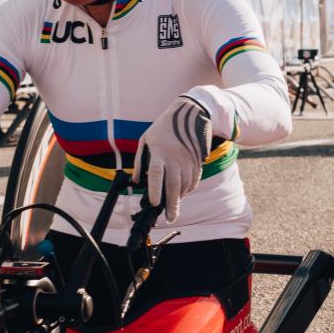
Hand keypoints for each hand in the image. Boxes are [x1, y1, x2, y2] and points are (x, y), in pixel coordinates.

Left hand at [132, 96, 211, 222]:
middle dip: (172, 205)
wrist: (190, 114)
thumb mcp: (146, 140)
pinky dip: (188, 190)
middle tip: (170, 218)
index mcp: (159, 152)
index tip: (154, 203)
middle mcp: (174, 158)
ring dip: (179, 198)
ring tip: (173, 207)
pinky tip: (182, 193)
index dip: (155, 189)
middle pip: (173, 186)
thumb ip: (140, 161)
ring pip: (185, 186)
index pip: (156, 173)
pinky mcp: (197, 162)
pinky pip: (193, 181)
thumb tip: (136, 181)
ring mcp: (188, 160)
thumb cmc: (164, 128)